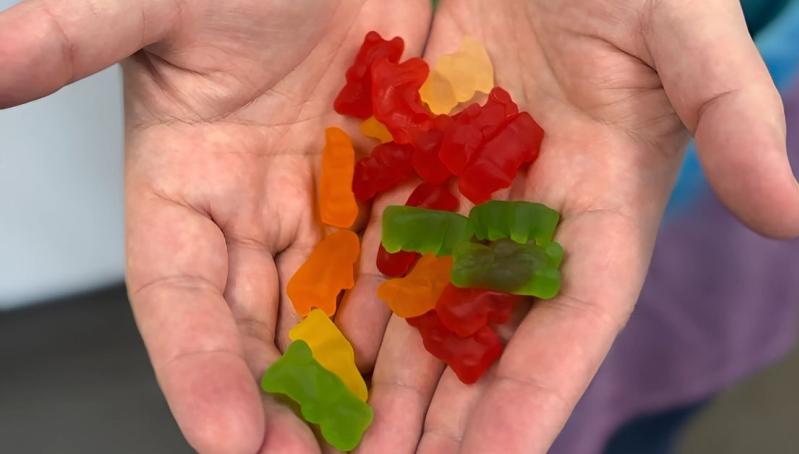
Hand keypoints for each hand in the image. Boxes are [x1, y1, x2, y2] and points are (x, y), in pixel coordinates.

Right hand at [1, 0, 429, 451]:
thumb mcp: (156, 0)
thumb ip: (75, 35)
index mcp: (184, 186)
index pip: (178, 298)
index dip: (198, 369)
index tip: (225, 438)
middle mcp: (256, 214)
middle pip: (264, 329)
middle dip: (285, 406)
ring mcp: (329, 209)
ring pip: (341, 316)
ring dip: (360, 386)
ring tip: (386, 449)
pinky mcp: (393, 193)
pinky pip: (405, 269)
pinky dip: (419, 323)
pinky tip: (440, 371)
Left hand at [351, 0, 798, 451]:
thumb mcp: (686, 36)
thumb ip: (730, 115)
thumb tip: (790, 213)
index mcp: (605, 212)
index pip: (570, 327)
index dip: (533, 400)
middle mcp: (530, 226)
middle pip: (486, 342)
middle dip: (442, 420)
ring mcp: (466, 200)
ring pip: (419, 308)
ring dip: (381, 381)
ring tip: (339, 443)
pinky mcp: (412, 162)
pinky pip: (375, 242)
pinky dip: (345, 300)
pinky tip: (309, 349)